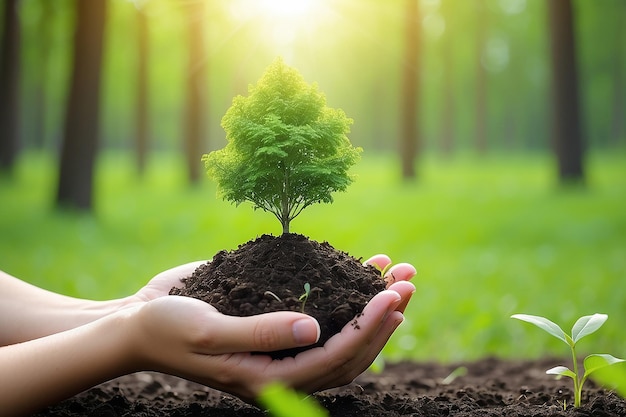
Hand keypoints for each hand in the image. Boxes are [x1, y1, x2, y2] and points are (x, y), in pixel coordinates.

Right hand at [125, 255, 415, 401]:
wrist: (138, 322)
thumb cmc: (166, 330)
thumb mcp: (208, 331)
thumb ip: (261, 333)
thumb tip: (317, 330)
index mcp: (270, 376)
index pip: (334, 358)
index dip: (367, 329)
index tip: (390, 296)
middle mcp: (284, 363)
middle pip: (350, 348)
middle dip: (384, 316)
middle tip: (410, 282)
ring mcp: (282, 340)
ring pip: (343, 330)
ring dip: (374, 302)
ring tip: (400, 271)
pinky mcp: (276, 314)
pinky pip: (322, 304)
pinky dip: (346, 286)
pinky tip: (364, 262)